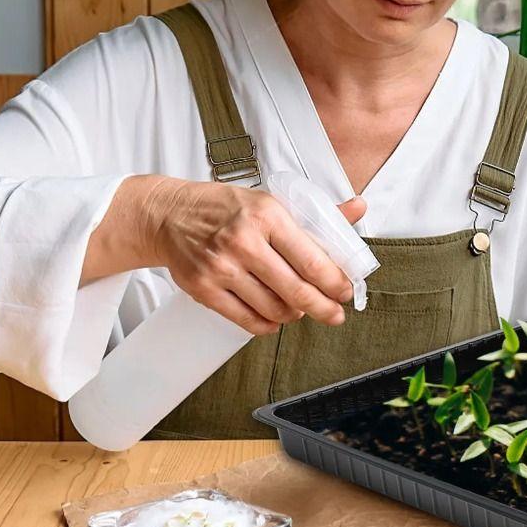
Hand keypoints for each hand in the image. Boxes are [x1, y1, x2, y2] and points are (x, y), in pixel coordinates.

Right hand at [146, 177, 366, 335]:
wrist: (169, 215)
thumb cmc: (226, 208)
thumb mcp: (271, 201)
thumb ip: (316, 212)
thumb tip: (358, 208)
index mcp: (268, 215)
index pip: (311, 259)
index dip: (334, 282)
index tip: (345, 292)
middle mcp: (244, 241)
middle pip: (295, 290)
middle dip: (323, 307)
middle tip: (334, 315)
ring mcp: (221, 267)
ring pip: (273, 308)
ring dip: (294, 314)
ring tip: (299, 309)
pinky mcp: (203, 288)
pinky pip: (245, 319)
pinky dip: (267, 324)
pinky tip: (275, 319)